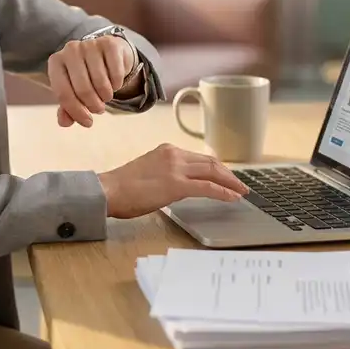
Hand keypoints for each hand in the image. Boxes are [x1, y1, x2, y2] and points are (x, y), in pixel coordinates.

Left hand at [48, 36, 134, 127]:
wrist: (108, 54)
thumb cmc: (86, 75)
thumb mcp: (74, 91)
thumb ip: (67, 108)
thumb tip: (64, 122)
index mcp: (56, 62)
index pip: (63, 93)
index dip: (76, 112)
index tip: (88, 122)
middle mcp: (70, 50)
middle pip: (83, 90)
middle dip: (94, 105)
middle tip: (99, 109)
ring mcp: (90, 44)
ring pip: (100, 83)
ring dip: (106, 96)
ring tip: (105, 96)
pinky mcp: (109, 43)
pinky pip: (115, 74)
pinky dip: (117, 84)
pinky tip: (114, 83)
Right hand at [97, 143, 249, 217]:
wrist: (108, 190)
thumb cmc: (121, 187)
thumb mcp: (148, 171)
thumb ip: (165, 173)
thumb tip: (178, 186)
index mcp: (167, 150)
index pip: (199, 158)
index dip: (216, 168)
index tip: (226, 177)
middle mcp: (174, 154)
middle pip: (210, 162)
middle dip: (228, 174)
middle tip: (240, 185)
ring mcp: (176, 168)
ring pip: (212, 171)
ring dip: (230, 182)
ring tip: (241, 191)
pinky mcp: (176, 185)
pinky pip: (207, 187)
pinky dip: (223, 192)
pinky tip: (232, 198)